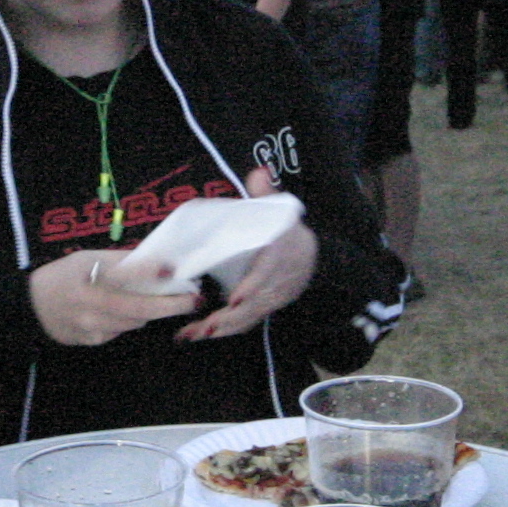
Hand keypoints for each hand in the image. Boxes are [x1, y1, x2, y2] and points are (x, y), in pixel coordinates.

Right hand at [29, 250, 202, 348]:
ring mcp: (91, 326)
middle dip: (171, 304)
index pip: (122, 273)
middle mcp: (89, 303)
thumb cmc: (64, 275)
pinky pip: (121, 330)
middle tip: (194, 298)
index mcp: (86, 275)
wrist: (31, 307)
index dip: (149, 272)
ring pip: (135, 321)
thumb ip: (119, 261)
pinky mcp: (92, 340)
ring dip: (151, 311)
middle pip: (139, 307)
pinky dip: (129, 320)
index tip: (173, 269)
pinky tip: (121, 311)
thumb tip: (158, 262)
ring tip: (161, 300)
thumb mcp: (86, 258)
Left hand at [179, 167, 317, 341]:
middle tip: (201, 327)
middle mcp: (276, 282)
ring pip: (247, 318)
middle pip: (252, 304)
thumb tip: (259, 172)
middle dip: (226, 318)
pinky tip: (198, 335)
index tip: (235, 299)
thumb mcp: (283, 211)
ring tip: (191, 335)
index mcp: (279, 255)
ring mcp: (271, 299)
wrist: (316, 260)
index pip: (267, 272)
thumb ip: (267, 193)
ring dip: (219, 328)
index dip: (252, 287)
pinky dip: (224, 331)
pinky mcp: (265, 308)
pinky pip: (246, 323)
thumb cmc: (289, 234)